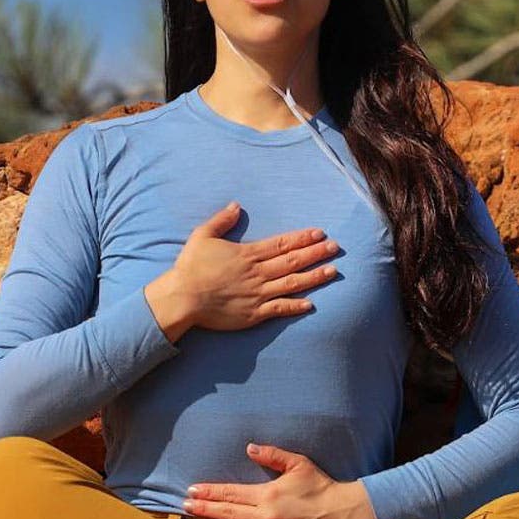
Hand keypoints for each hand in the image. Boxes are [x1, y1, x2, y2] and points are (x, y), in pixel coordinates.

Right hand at [145, 202, 340, 340]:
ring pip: (292, 283)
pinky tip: (311, 304)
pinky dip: (296, 306)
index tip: (320, 234)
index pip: (282, 244)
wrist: (183, 298)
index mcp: (248, 254)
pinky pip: (280, 309)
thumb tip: (236, 205)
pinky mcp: (254, 313)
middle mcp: (258, 273)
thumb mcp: (203, 236)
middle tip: (335, 247)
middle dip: (315, 253)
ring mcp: (258, 294)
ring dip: (314, 277)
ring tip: (332, 270)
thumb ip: (221, 220)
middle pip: (293, 261)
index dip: (302, 238)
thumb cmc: (191, 267)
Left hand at [184, 443, 379, 518]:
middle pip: (227, 514)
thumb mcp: (298, 464)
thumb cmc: (320, 486)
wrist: (341, 515)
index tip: (192, 491)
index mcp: (266, 495)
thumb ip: (272, 455)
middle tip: (185, 508)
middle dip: (204, 510)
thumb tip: (249, 448)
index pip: (230, 494)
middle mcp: (264, 518)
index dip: (209, 492)